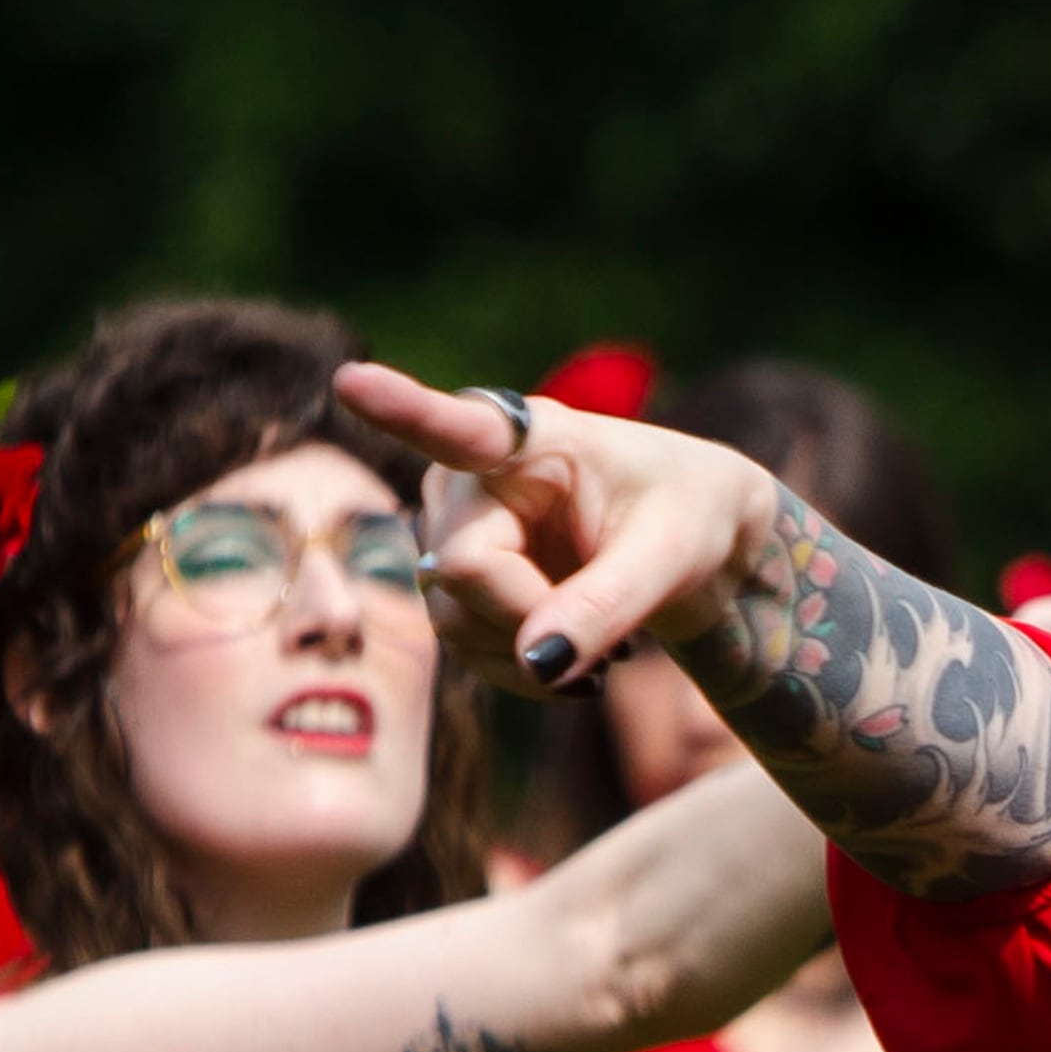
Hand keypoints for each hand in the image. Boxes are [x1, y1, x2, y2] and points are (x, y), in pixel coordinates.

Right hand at [333, 367, 785, 688]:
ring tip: (605, 647)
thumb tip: (537, 662)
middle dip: (531, 620)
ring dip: (528, 654)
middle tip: (615, 646)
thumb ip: (606, 606)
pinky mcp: (454, 578)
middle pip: (462, 570)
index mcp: (534, 436)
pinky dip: (520, 670)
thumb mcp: (673, 558)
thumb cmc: (692, 519)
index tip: (352, 381)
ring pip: (452, 616)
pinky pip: (460, 645)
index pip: (459, 426)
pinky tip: (571, 664)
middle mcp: (470, 473)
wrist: (698, 541)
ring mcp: (453, 526)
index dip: (401, 409)